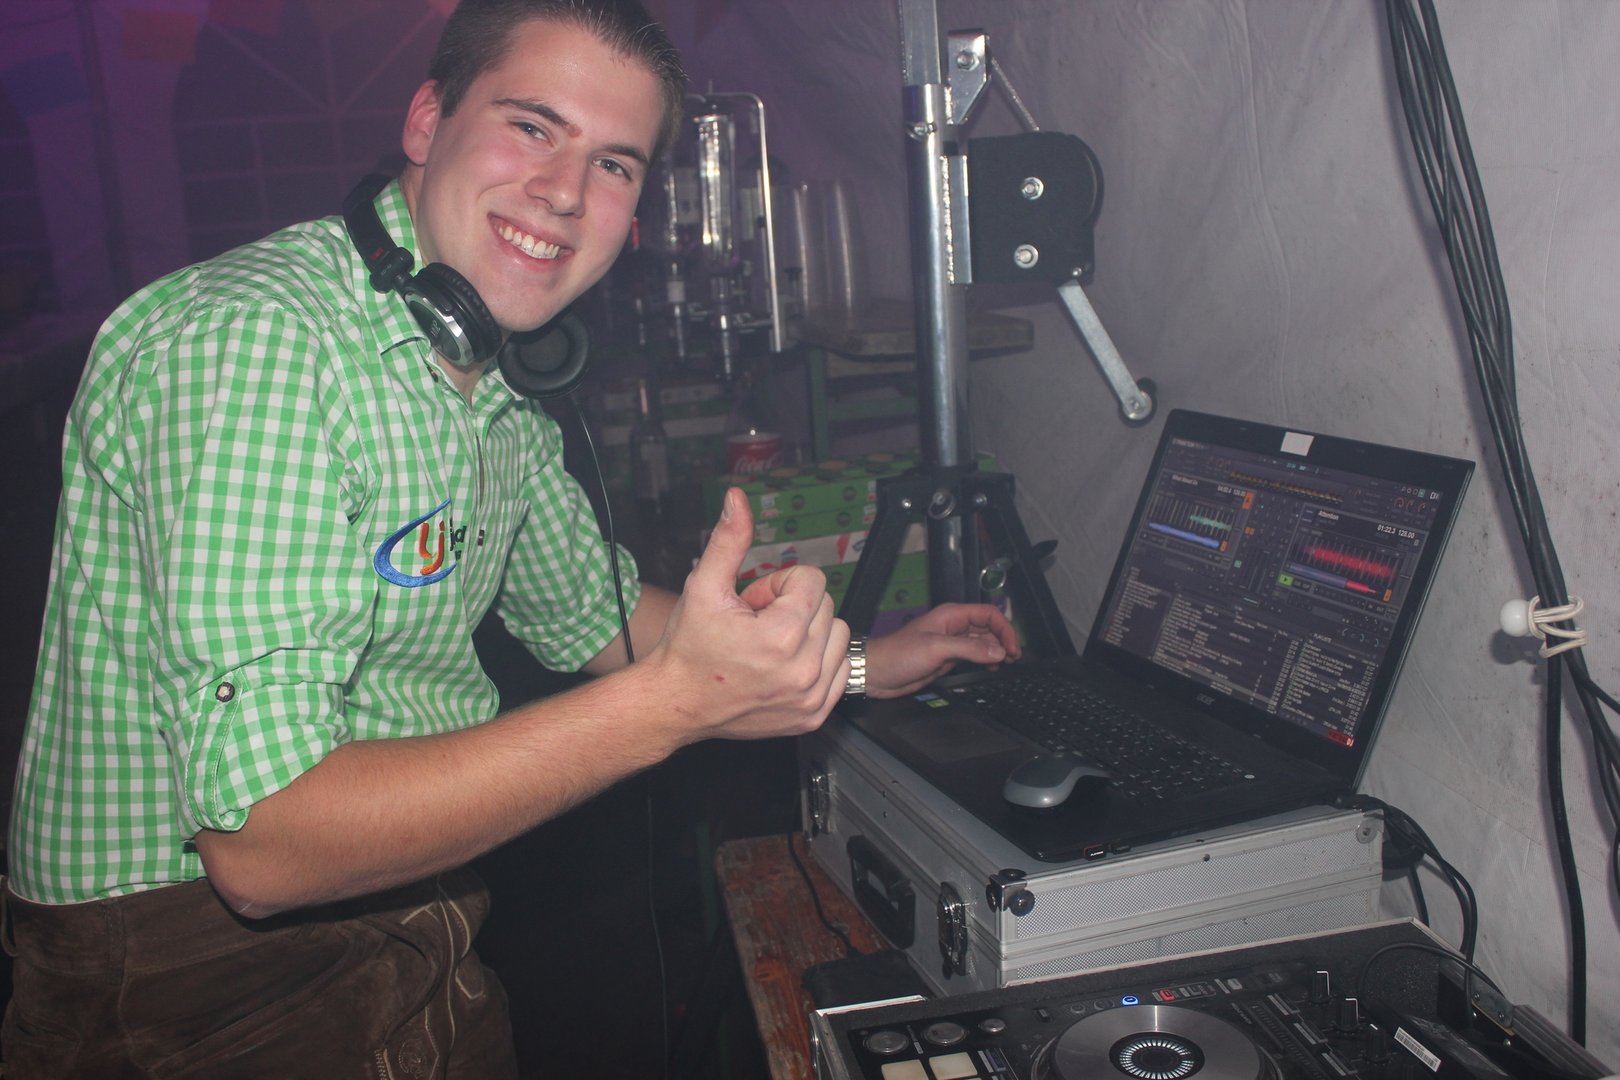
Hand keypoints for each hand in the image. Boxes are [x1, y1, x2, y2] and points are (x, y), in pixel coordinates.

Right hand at [646, 488, 850, 741]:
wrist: (676, 703)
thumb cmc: (688, 646)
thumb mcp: (703, 586)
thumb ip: (728, 540)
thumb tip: (738, 499)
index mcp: (781, 635)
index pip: (811, 581)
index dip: (778, 585)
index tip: (753, 604)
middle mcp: (803, 669)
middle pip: (825, 606)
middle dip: (792, 608)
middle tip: (756, 625)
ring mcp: (810, 697)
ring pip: (838, 636)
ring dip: (810, 633)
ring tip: (771, 646)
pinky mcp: (813, 716)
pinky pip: (839, 670)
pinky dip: (818, 662)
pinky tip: (784, 666)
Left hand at [863, 603, 1021, 698]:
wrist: (876, 672)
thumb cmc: (898, 654)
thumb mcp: (936, 649)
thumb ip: (969, 648)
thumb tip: (997, 651)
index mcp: (951, 616)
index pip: (988, 614)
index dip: (1004, 628)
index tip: (1012, 648)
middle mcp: (953, 627)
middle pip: (989, 627)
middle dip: (1004, 640)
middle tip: (1014, 658)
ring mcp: (951, 643)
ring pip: (983, 642)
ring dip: (996, 650)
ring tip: (1006, 663)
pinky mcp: (947, 659)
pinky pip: (973, 655)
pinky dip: (986, 660)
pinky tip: (991, 667)